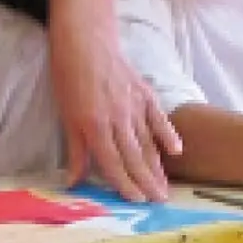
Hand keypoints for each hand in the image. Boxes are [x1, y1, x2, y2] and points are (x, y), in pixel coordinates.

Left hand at [51, 20, 180, 201]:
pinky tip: (176, 151)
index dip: (124, 184)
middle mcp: (117, 118)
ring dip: (158, 167)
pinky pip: (158, 117)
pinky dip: (168, 134)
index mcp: (94, 126)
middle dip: (147, 182)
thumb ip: (75, 150)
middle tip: (160, 202)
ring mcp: (134, 105)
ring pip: (148, 142)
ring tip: (166, 188)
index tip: (136, 201)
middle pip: (134, 156)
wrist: (85, 41)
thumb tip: (73, 181)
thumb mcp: (65, 116)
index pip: (113, 162)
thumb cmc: (68, 78)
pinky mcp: (144, 93)